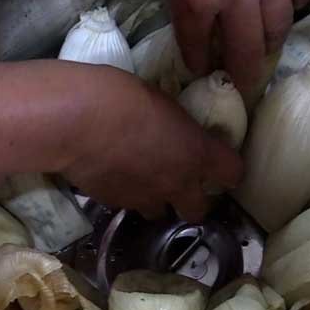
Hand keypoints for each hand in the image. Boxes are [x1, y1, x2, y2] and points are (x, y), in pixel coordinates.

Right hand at [61, 63, 241, 221]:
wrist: (76, 122)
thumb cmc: (121, 97)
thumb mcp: (160, 101)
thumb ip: (173, 125)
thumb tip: (171, 130)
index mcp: (197, 152)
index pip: (233, 173)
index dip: (229, 171)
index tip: (220, 164)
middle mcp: (178, 183)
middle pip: (198, 210)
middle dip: (192, 200)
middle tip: (180, 182)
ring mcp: (146, 198)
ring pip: (160, 212)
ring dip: (157, 200)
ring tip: (143, 181)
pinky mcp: (116, 204)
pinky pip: (128, 205)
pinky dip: (127, 195)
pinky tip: (115, 176)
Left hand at [135, 0, 309, 95]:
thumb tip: (195, 13)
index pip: (199, 49)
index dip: (200, 65)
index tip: (203, 73)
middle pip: (248, 51)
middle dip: (244, 74)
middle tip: (244, 83)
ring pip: (280, 26)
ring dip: (270, 39)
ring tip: (264, 43)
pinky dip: (294, 0)